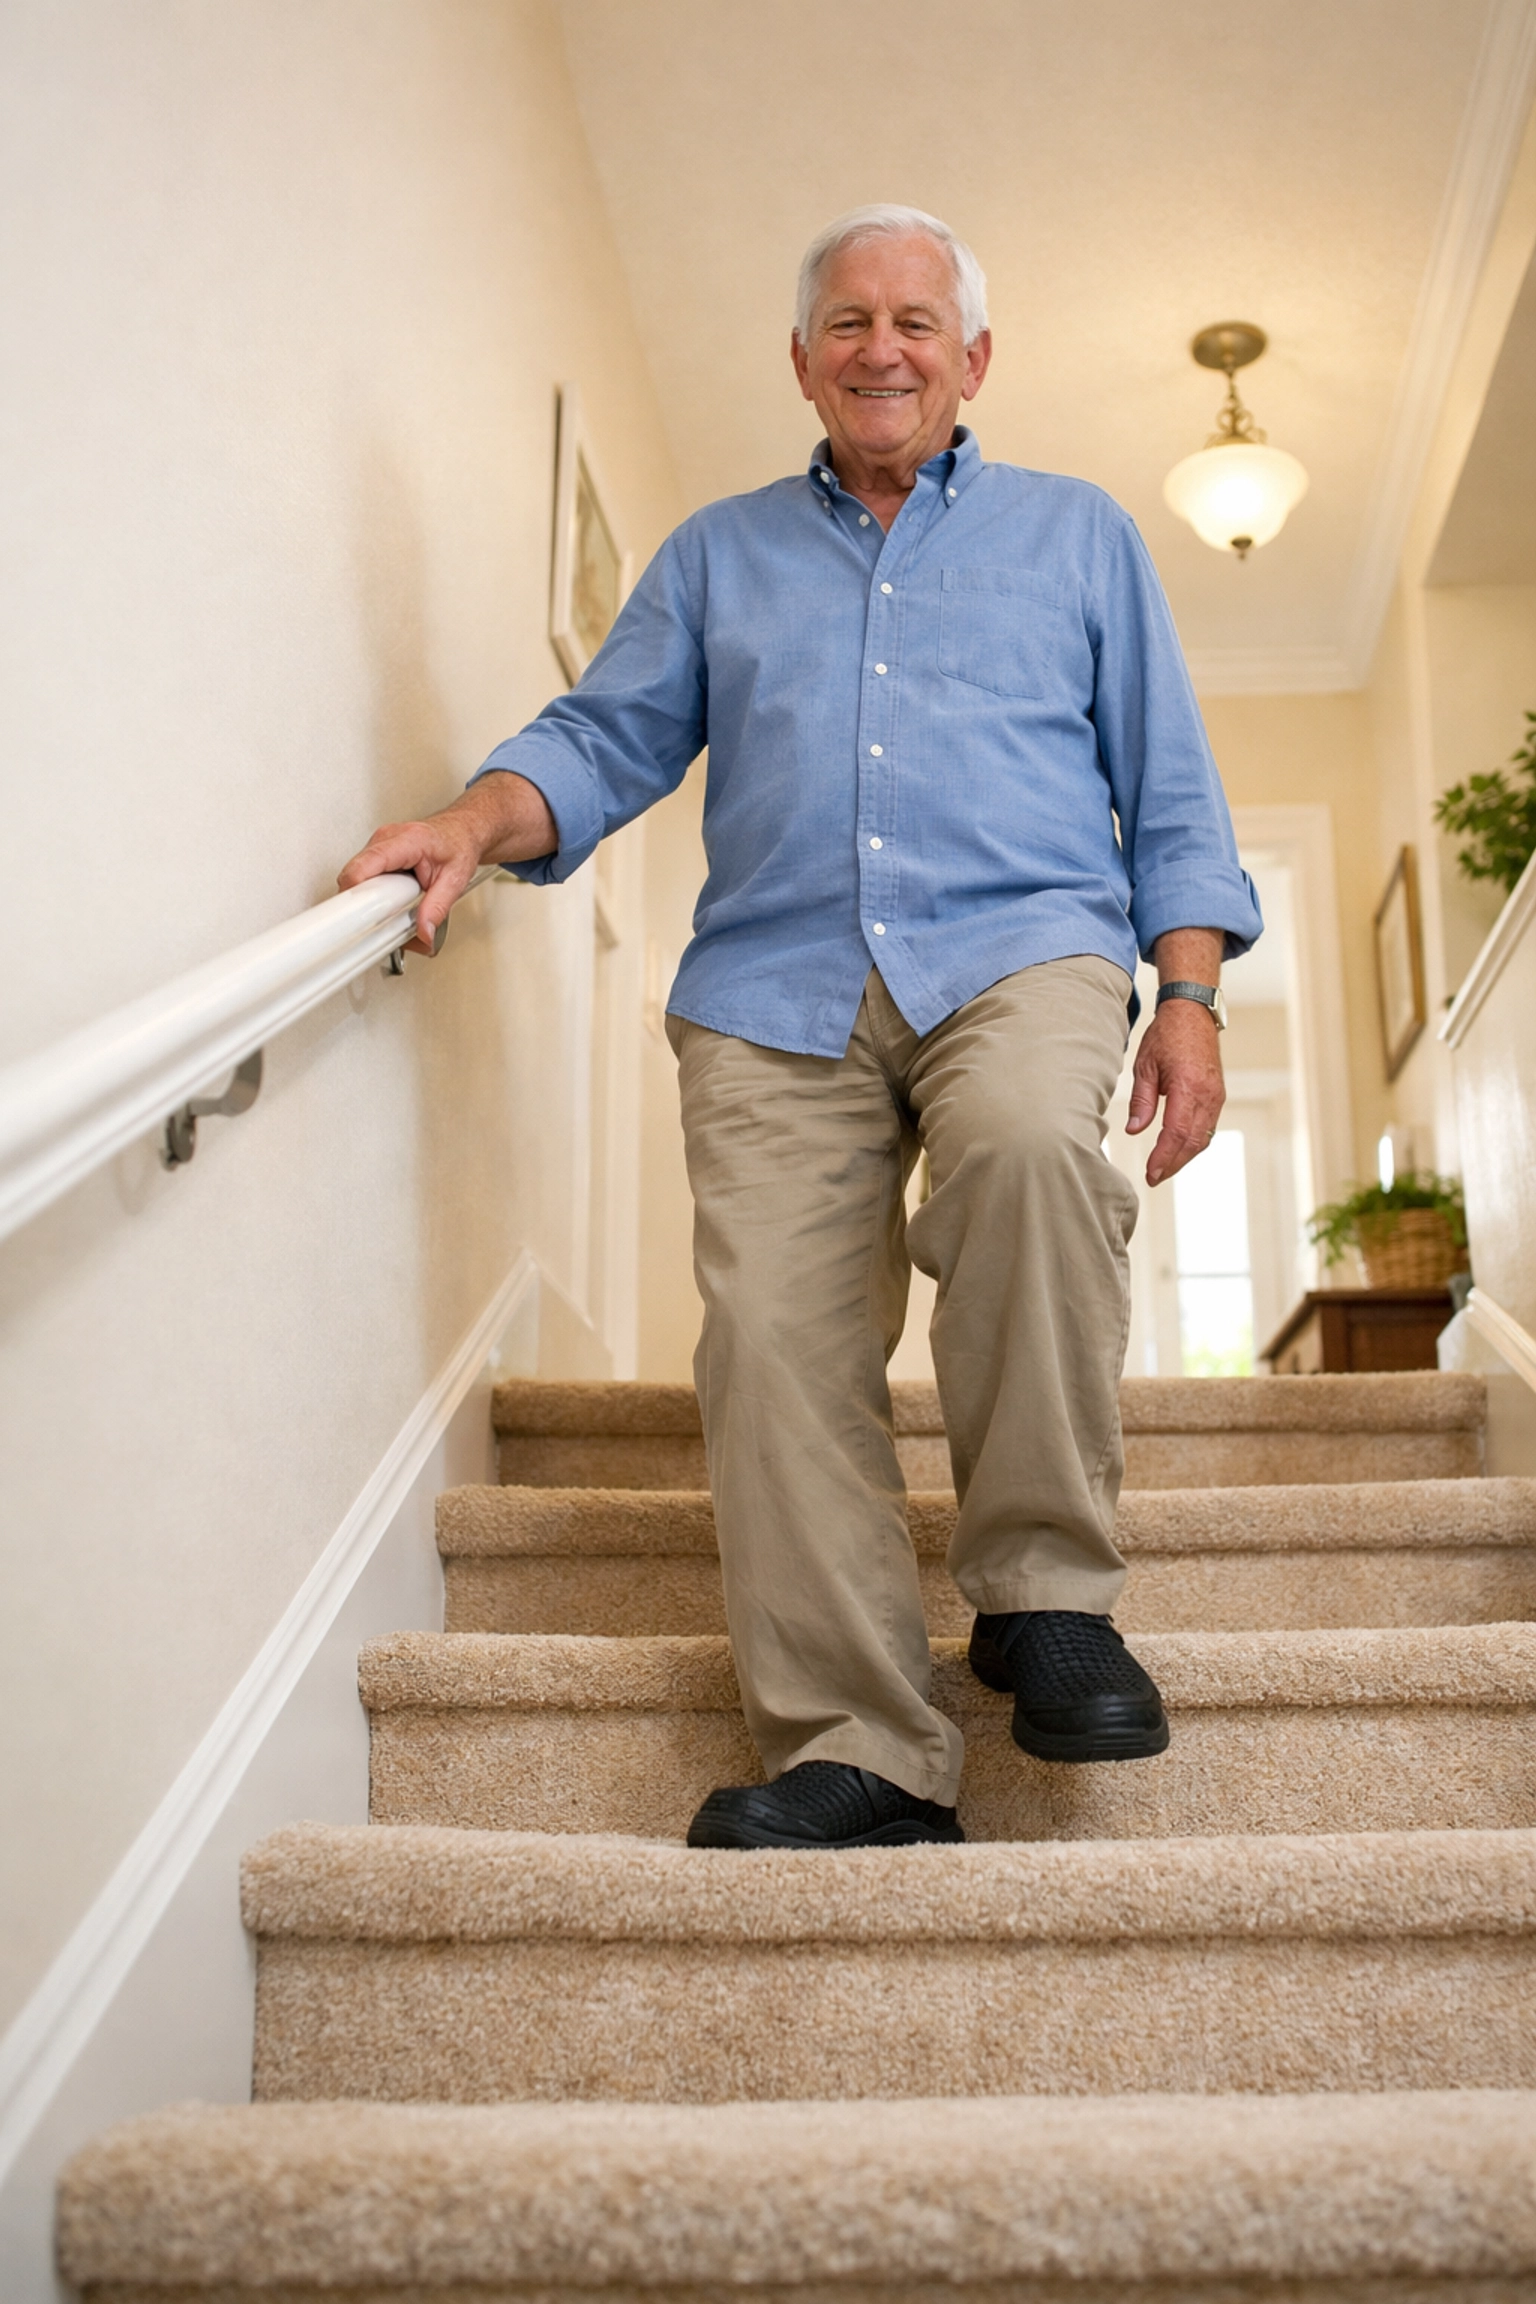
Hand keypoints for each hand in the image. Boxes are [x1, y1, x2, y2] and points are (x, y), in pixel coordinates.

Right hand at [337, 773, 555, 955]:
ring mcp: (379, 852)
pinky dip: (385, 907)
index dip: (352, 895)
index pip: (360, 870)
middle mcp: (383, 844)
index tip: (351, 918)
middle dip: (370, 911)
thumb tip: (423, 935)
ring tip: (410, 917)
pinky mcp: (380, 863)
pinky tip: (406, 912)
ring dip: (381, 911)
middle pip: (356, 884)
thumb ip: (436, 907)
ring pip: (363, 889)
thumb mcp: (455, 877)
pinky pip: (371, 889)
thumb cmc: (462, 843)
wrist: (471, 826)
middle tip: (393, 929)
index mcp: (399, 842)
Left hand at [1125, 997, 1225, 1185]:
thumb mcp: (1145, 1066)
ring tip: (1163, 1168)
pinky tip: (1178, 1150)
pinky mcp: (1217, 1095)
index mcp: (1188, 1086)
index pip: (1177, 1132)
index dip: (1164, 1157)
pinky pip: (1208, 1127)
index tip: (1151, 1173)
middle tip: (1154, 1177)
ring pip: (1203, 1138)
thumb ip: (1142, 1102)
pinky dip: (1193, 1143)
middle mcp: (1207, 1094)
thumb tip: (1134, 1131)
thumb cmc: (1167, 1036)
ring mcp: (1216, 1096)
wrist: (1193, 1013)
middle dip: (1173, 1163)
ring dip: (1184, 1156)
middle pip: (1193, 1142)